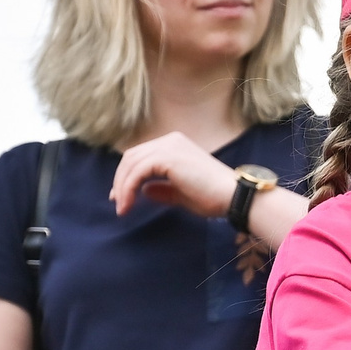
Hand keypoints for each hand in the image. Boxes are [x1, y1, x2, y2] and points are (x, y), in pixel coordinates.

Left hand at [109, 133, 237, 218]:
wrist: (233, 196)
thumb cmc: (213, 197)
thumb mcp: (181, 193)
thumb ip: (161, 189)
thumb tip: (143, 191)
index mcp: (174, 145)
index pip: (141, 155)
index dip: (126, 175)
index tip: (120, 196)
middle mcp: (170, 140)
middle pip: (132, 156)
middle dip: (120, 180)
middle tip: (117, 202)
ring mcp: (168, 146)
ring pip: (131, 163)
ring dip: (122, 187)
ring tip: (123, 208)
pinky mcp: (166, 157)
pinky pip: (137, 172)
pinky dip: (128, 188)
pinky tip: (128, 204)